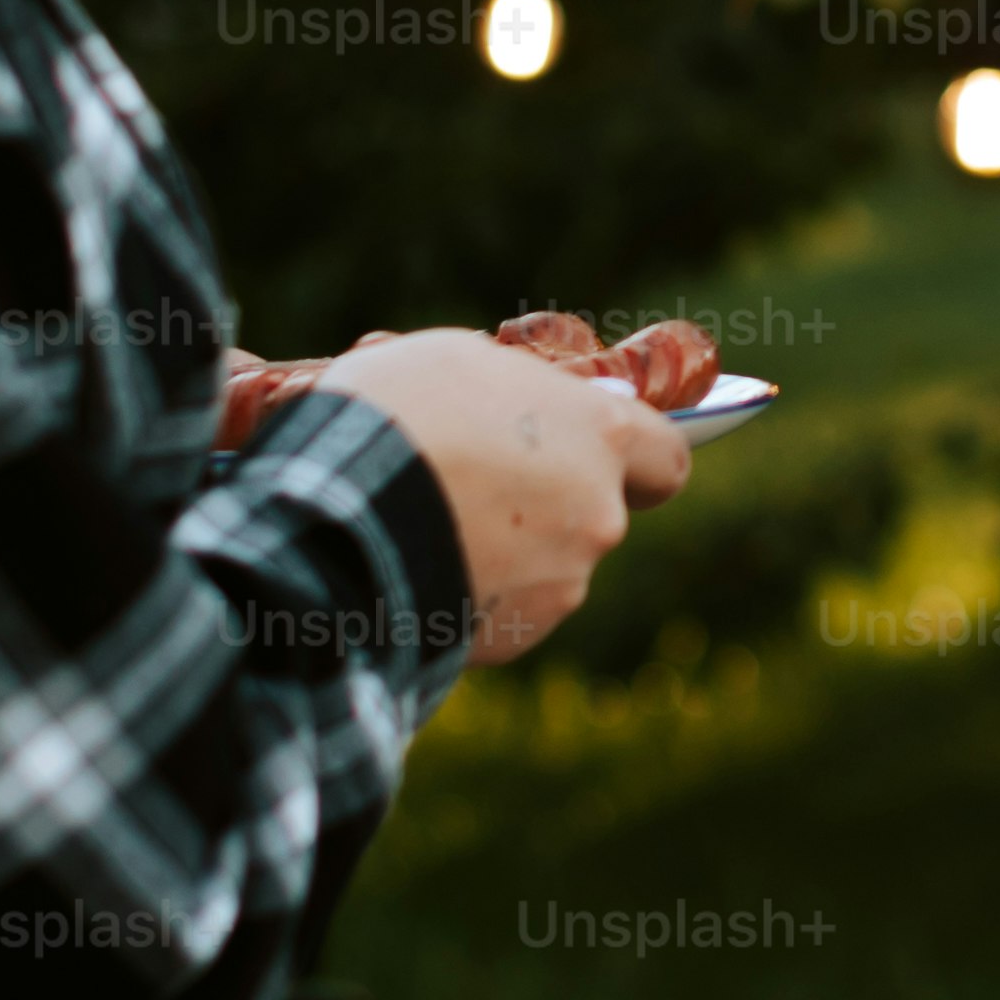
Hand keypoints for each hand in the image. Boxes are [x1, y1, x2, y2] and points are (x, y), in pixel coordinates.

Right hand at [281, 324, 689, 669]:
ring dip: (505, 552)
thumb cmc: (395, 415)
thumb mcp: (456, 361)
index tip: (600, 458)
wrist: (333, 517)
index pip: (666, 459)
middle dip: (546, 505)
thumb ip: (516, 391)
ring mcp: (559, 585)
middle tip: (475, 485)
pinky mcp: (511, 639)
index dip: (638, 460)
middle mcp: (598, 516)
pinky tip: (415, 569)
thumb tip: (521, 410)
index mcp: (600, 437)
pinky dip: (471, 596)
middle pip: (593, 514)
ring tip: (428, 526)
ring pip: (546, 566)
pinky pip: (501, 612)